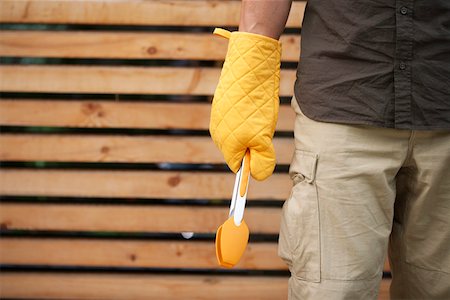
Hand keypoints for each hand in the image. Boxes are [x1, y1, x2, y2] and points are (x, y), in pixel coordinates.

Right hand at [209, 28, 281, 180]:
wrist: (247, 67)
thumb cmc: (256, 105)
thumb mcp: (263, 136)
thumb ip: (262, 159)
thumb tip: (258, 177)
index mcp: (226, 145)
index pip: (238, 167)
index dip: (252, 163)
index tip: (264, 152)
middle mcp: (217, 133)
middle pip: (237, 150)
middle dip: (252, 144)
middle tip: (263, 128)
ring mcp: (217, 117)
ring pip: (237, 133)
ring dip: (250, 129)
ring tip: (258, 113)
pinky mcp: (221, 104)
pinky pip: (234, 119)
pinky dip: (246, 116)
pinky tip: (253, 104)